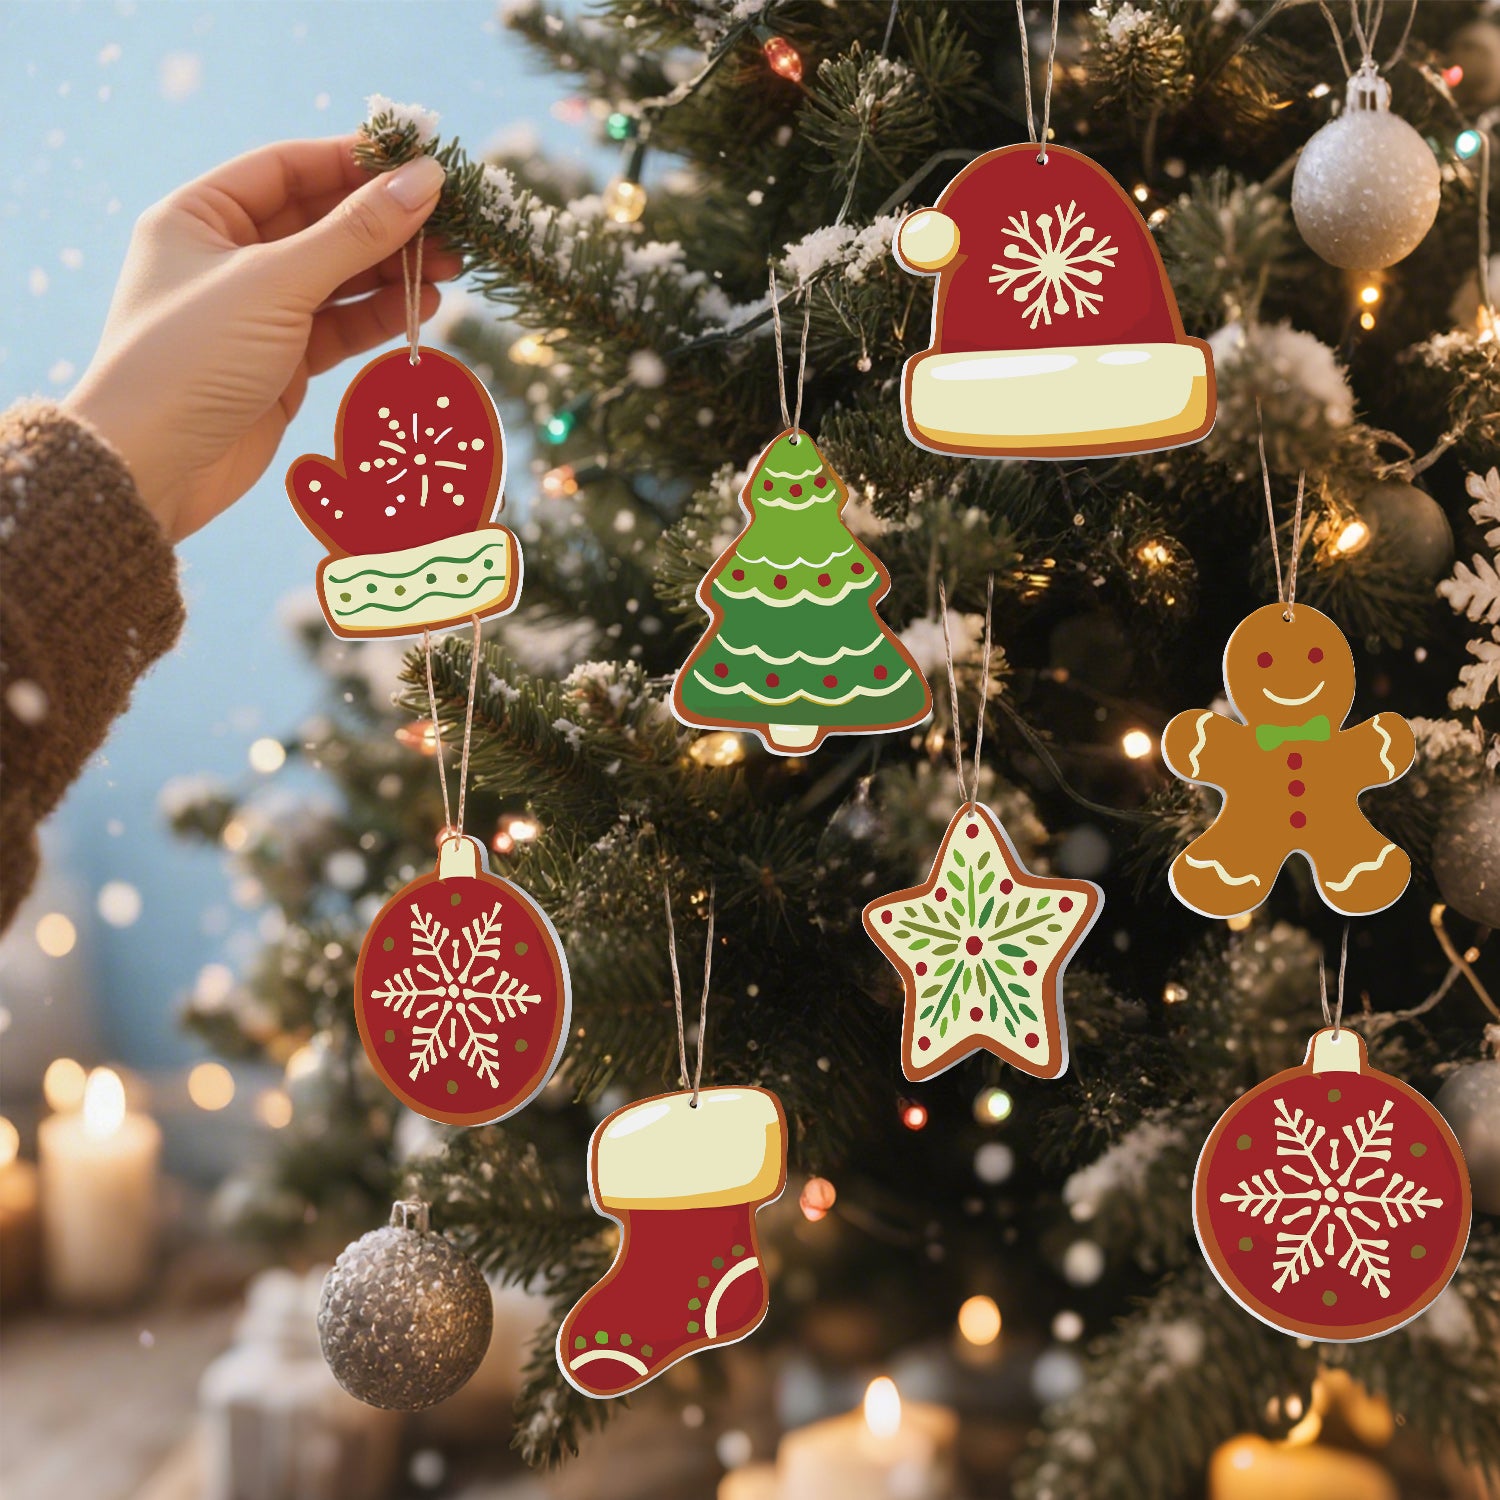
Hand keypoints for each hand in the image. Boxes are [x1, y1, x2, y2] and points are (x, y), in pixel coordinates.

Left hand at [64, 136, 457, 541]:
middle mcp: (226, 258)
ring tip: (451, 269)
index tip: (419, 163)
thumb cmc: (193, 358)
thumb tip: (425, 179)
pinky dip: (379, 317)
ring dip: (392, 272)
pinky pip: (339, 327)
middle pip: (320, 223)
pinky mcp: (281, 365)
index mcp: (199, 216)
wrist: (154, 468)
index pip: (288, 169)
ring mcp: (256, 314)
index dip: (354, 162)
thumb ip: (355, 233)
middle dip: (385, 224)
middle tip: (451, 226)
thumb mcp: (276, 284)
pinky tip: (421, 308)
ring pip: (337, 278)